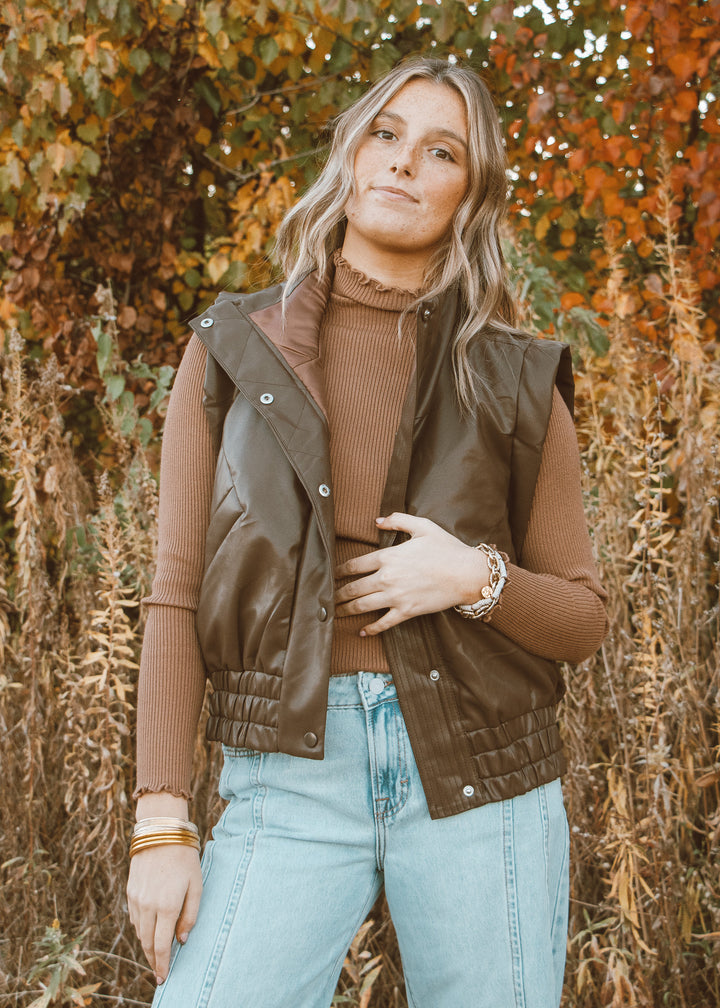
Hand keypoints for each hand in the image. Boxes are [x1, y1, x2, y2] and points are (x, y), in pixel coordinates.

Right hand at [127, 843, 202, 984]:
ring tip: (154, 954)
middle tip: (158, 972)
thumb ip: (190, 915)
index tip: (163, 977)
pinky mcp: (130, 891)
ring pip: (138, 932)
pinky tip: (148, 931)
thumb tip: (181, 940)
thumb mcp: (196, 885)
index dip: (161, 964)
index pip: (161, 946)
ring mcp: (136, 899)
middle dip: (152, 960)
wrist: (161, 832)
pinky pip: (134, 918)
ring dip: (145, 945)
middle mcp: (148, 906)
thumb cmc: (184, 858)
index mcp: (166, 906)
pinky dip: (140, 929)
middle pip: (146, 943)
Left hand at [334, 512, 489, 635]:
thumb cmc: (446, 548)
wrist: (467, 574)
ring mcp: (396, 597)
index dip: (339, 570)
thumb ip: (397, 521)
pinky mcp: (406, 612)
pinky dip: (371, 629)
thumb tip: (377, 521)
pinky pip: (384, 623)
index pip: (354, 565)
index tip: (331, 574)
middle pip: (353, 588)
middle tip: (327, 597)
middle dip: (337, 593)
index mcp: (388, 556)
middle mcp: (387, 578)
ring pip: (362, 606)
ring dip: (346, 610)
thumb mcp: (423, 526)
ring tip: (336, 613)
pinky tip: (362, 631)